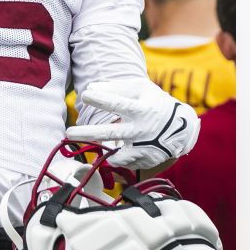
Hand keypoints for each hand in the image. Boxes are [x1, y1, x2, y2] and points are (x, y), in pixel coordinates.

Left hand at [65, 79, 198, 168]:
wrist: (182, 129)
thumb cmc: (156, 103)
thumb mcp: (141, 89)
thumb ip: (116, 87)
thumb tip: (90, 89)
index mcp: (141, 109)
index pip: (119, 104)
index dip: (102, 99)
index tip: (85, 94)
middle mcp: (141, 130)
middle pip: (110, 133)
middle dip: (87, 133)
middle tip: (68, 131)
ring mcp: (143, 147)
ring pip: (115, 154)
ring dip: (101, 149)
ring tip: (90, 141)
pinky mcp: (143, 160)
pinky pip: (122, 161)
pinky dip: (115, 156)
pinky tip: (115, 149)